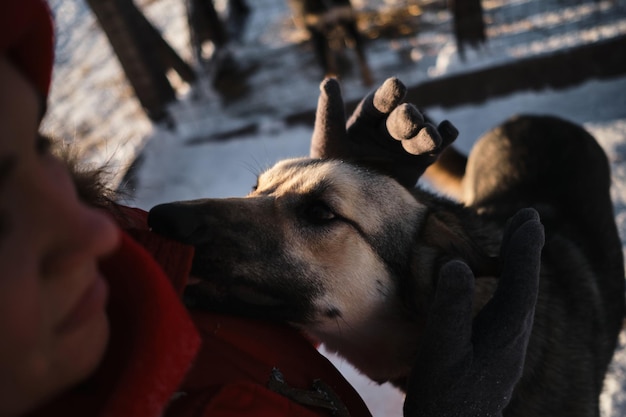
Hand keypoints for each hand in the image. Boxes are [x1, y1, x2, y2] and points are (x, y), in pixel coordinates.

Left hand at [310, 77, 457, 187]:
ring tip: (431, 136)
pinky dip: (447, 136)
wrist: (349, 206)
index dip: (388, 94)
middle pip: (403, 117)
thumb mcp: (327, 141)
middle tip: (410, 117)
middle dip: (407, 117)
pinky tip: (450, 131)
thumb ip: (330, 113)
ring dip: (428, 133)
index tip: (397, 86)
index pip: (380, 101)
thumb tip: (329, 80)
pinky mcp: (422, 159)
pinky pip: (438, 146)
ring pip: (422, 132)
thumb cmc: (333, 168)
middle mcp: (390, 126)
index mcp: (368, 117)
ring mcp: (408, 142)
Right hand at [404, 208, 544, 416]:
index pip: (520, 281)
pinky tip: (498, 287)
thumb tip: (457, 263)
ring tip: (518, 243)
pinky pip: (507, 309)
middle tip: (529, 219)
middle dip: (526, 251)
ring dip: (518, 266)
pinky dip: (507, 287)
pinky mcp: (494, 356)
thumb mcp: (441, 349)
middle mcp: (512, 338)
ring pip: (518, 298)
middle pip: (525, 285)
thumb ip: (450, 307)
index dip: (524, 248)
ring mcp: (505, 349)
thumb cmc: (444, 396)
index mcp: (505, 332)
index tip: (529, 218)